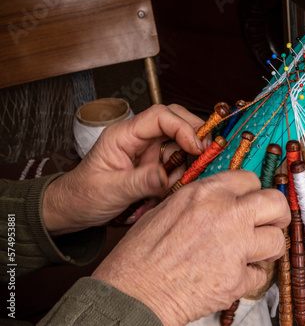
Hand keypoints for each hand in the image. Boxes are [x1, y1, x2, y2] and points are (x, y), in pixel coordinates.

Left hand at [43, 104, 207, 235]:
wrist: (74, 209)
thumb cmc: (83, 195)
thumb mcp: (110, 190)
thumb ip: (139, 182)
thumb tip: (166, 175)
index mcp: (124, 135)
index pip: (160, 116)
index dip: (183, 127)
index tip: (198, 147)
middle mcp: (139, 138)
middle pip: (176, 122)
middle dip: (194, 136)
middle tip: (208, 155)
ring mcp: (148, 151)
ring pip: (180, 145)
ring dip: (187, 162)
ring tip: (176, 185)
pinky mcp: (153, 166)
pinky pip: (176, 165)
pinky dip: (180, 176)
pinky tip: (167, 191)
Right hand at [92, 170, 290, 324]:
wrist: (132, 293)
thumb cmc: (141, 254)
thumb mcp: (168, 209)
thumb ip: (202, 200)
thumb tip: (223, 199)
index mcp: (206, 193)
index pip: (250, 179)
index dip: (253, 192)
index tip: (253, 202)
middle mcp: (225, 215)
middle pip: (275, 203)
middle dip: (277, 214)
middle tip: (270, 223)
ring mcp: (235, 247)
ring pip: (276, 240)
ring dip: (268, 248)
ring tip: (254, 253)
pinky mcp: (236, 279)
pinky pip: (261, 275)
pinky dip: (251, 277)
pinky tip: (235, 276)